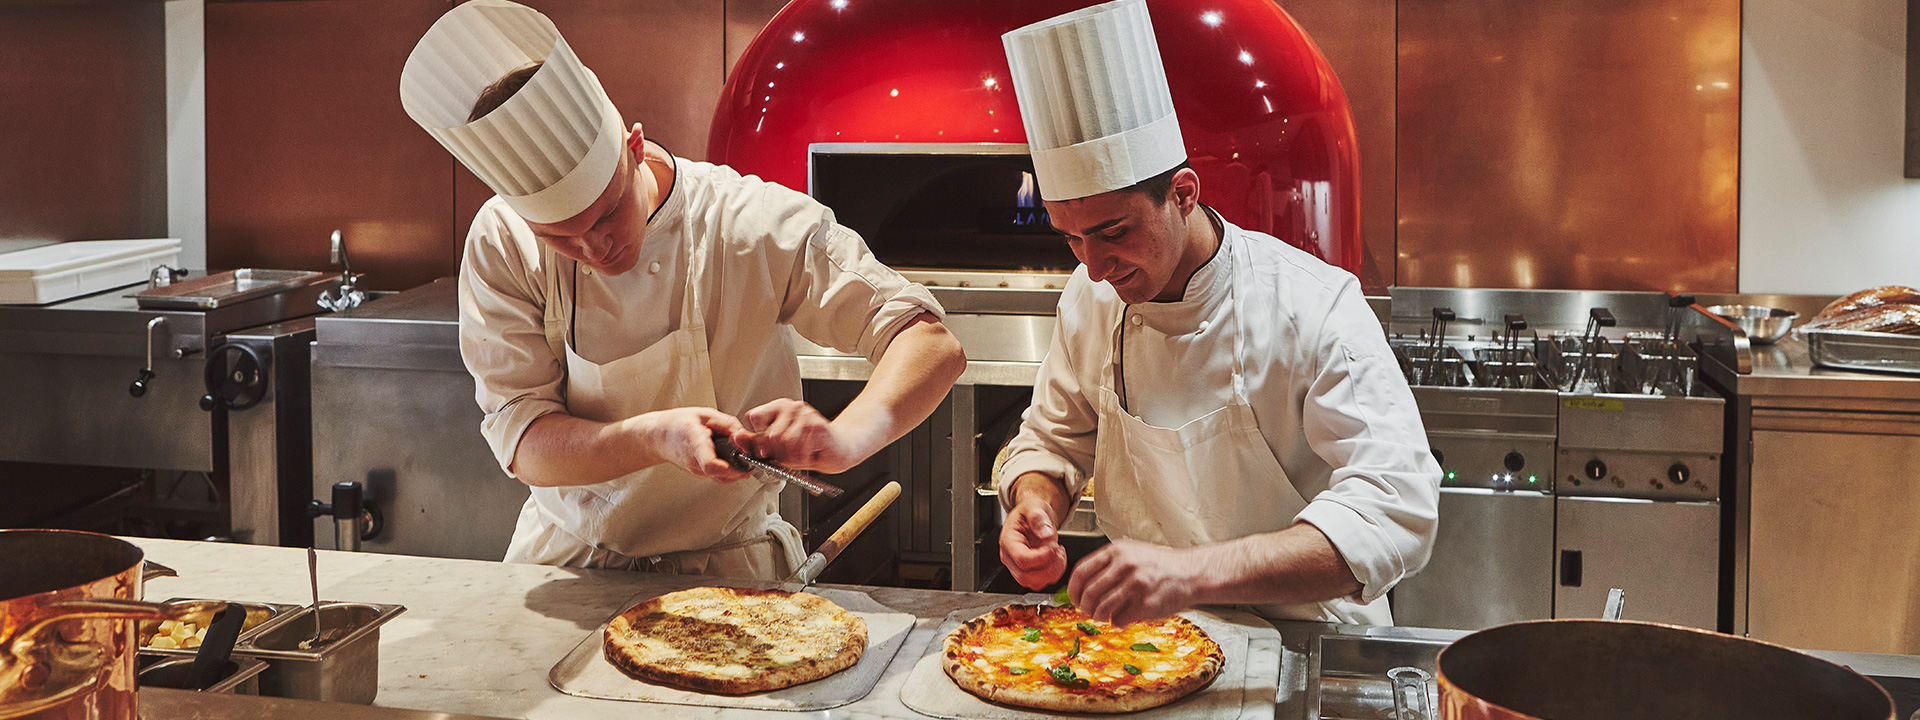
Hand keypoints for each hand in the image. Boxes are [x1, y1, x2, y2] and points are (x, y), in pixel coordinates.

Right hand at [626, 407, 749, 482]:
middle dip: (740, 465)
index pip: (710, 464)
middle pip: (722, 474)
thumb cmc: (677, 424)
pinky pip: (721, 476)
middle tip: (747, 451)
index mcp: (694, 444)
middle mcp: (695, 462)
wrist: (659, 437)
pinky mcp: (701, 474)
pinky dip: (731, 469)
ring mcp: (698, 471)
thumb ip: (727, 424)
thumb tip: (745, 436)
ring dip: (737, 468)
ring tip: (738, 452)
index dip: (727, 466)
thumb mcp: (704, 414)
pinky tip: (733, 458)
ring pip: (724, 477)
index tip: (738, 460)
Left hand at [735, 398, 863, 473]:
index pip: (754, 417)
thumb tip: (737, 438)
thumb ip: (756, 442)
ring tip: (803, 454)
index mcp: (780, 407)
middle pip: (770, 436)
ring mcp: (806, 415)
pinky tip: (812, 453)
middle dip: (779, 453)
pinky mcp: (817, 427)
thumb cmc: (810, 448)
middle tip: (791, 454)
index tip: (767, 447)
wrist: (839, 450)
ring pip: (785, 444)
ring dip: (793, 458)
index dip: (757, 437)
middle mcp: (793, 407)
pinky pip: (800, 450)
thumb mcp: (778, 446)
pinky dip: (804, 459)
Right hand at [999, 499, 1067, 589]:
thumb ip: (1038, 517)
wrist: (1034, 516)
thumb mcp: (1034, 506)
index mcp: (1008, 541)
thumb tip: (1045, 533)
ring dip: (1052, 572)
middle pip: (1025, 576)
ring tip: (1059, 554)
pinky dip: (1053, 575)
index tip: (1053, 546)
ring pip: (1033, 582)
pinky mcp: (1028, 572)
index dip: (1041, 556)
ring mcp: (1017, 567)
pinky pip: (1040, 582)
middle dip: (1047, 567)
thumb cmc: (1031, 511)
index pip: (1022, 558)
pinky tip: (1057, 559)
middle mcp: (1010, 557)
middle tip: (1058, 551)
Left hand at [1068, 539, 1195, 626]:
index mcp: (1117, 551)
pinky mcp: (1145, 604)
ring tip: (1105, 615)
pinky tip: (1126, 615)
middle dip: (1084, 607)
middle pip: (1089, 593)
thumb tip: (1080, 587)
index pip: (1081, 572)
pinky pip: (1119, 619)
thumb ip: (1107, 565)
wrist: (1190, 573)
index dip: (1073, 589)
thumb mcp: (1131, 552)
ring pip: (1101, 609)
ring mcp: (1135, 585)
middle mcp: (1124, 566)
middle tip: (1087, 611)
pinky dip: (1118, 621)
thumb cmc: (1159, 565)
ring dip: (1099, 616)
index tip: (1074, 598)